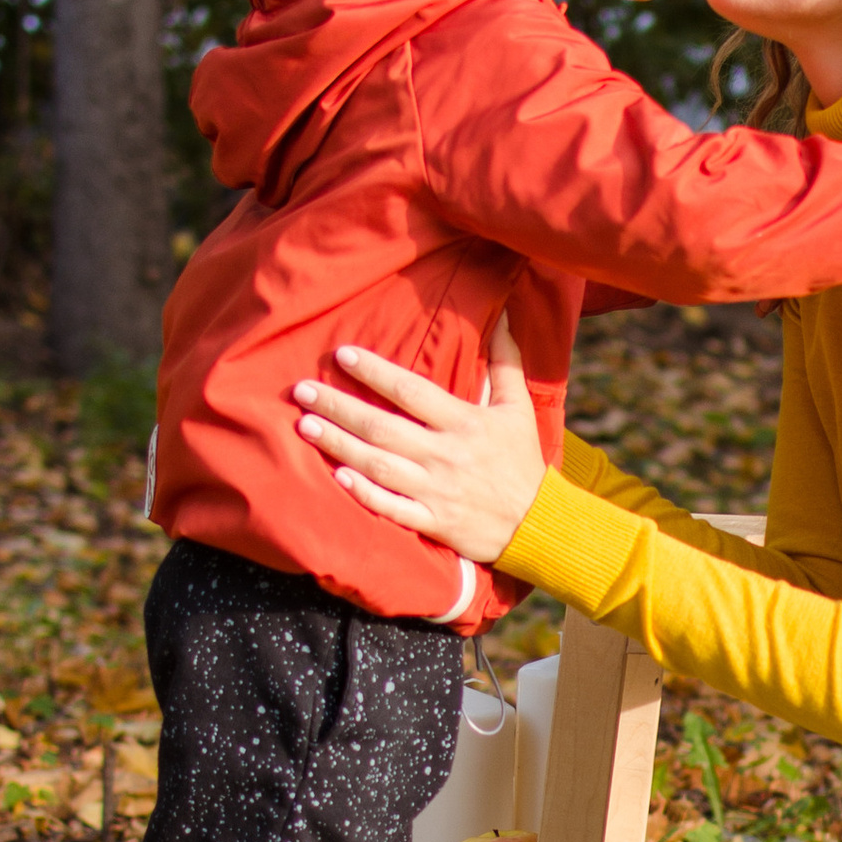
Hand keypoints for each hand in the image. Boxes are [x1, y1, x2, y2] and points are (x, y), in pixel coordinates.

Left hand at [292, 315, 545, 564]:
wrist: (539, 524)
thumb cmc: (522, 461)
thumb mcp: (519, 408)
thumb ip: (506, 363)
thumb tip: (501, 318)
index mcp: (465, 423)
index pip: (412, 392)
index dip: (375, 372)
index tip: (342, 356)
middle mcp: (446, 455)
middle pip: (384, 427)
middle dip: (340, 407)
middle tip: (302, 391)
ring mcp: (437, 491)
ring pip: (380, 465)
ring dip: (340, 445)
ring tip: (305, 425)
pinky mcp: (433, 522)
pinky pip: (393, 508)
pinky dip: (365, 494)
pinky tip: (337, 477)